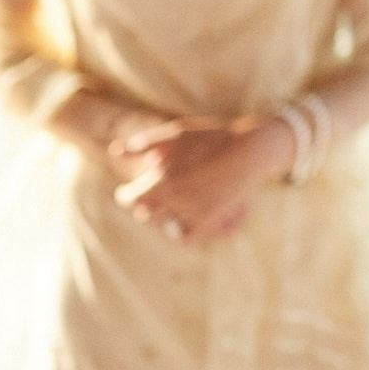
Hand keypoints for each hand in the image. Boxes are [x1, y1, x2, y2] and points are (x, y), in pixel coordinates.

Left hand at [112, 116, 289, 243]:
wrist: (252, 149)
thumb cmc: (213, 136)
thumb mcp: (178, 132)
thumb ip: (144, 143)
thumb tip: (116, 151)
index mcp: (161, 177)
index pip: (129, 199)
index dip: (128, 194)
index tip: (131, 191)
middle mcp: (174, 198)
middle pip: (144, 213)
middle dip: (147, 205)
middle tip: (156, 196)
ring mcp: (192, 211)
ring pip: (163, 226)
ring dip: (162, 218)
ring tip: (172, 207)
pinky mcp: (210, 220)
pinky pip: (184, 237)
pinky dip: (179, 234)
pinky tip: (183, 222)